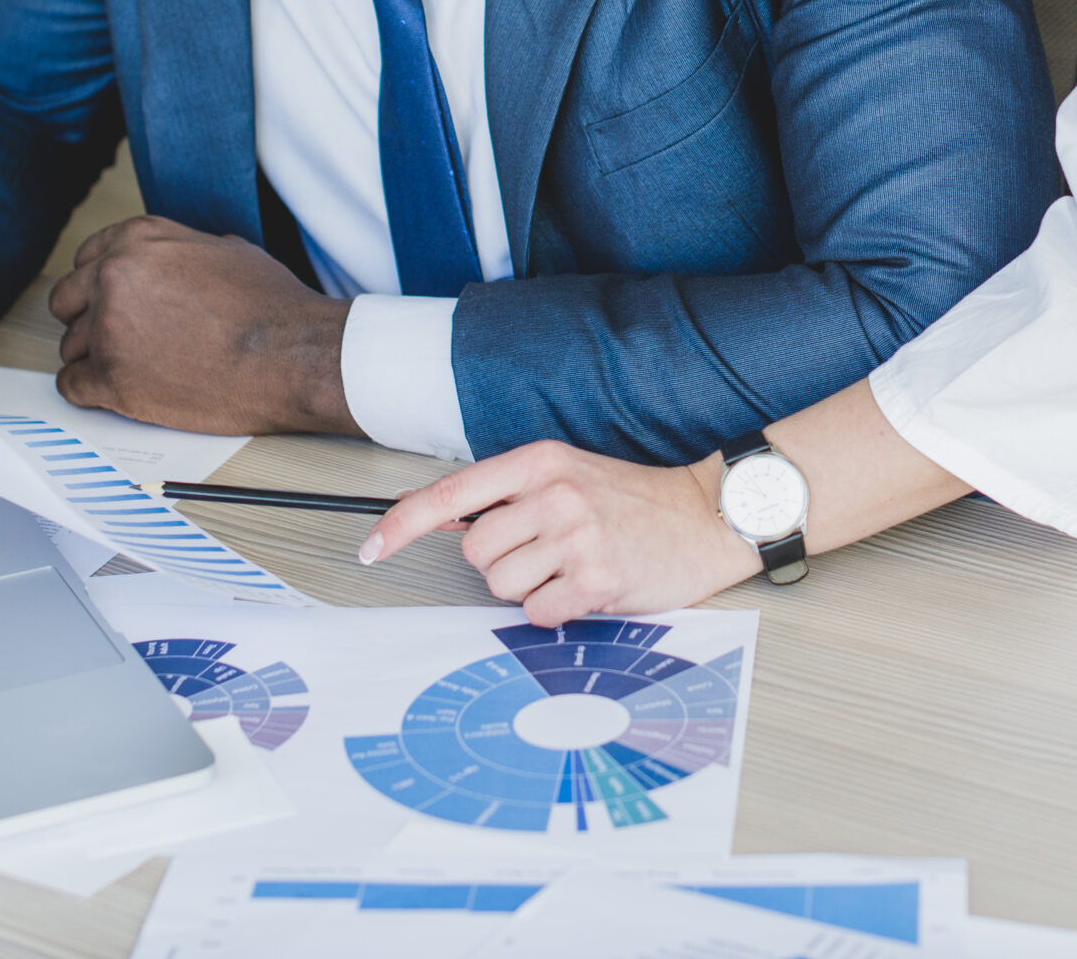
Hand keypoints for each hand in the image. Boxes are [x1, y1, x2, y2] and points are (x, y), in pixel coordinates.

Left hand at [48, 216, 356, 435]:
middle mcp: (114, 277)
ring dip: (95, 358)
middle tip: (120, 337)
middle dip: (88, 318)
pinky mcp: (110, 379)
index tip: (112, 302)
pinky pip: (71, 385)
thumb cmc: (271, 306)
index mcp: (139, 240)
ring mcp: (107, 329)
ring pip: (70, 345)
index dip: (100, 284)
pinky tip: (121, 391)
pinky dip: (92, 392)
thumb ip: (180, 250)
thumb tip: (172, 261)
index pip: (87, 257)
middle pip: (66, 299)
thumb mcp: (227, 250)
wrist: (290, 356)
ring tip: (137, 369)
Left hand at [361, 441, 759, 626]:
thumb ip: (505, 492)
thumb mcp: (565, 474)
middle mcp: (554, 494)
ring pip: (501, 587)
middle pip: (474, 553)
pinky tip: (585, 589)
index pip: (451, 493)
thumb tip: (434, 513)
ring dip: (528, 589)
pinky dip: (555, 611)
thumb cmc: (632, 500)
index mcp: (540, 461)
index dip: (402, 523)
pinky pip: (536, 613)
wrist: (704, 516)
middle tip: (545, 553)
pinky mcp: (597, 579)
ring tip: (569, 568)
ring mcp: (576, 536)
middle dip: (501, 563)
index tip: (372, 548)